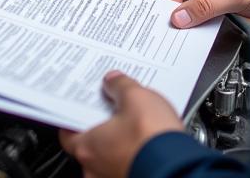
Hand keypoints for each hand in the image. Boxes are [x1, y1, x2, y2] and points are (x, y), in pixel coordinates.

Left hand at [59, 71, 182, 177]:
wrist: (181, 169)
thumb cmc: (152, 139)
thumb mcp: (136, 97)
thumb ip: (120, 86)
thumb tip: (114, 80)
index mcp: (88, 147)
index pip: (68, 133)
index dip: (75, 116)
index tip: (81, 105)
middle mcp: (95, 170)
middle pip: (90, 144)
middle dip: (101, 127)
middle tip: (112, 109)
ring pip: (109, 157)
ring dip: (118, 143)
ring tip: (134, 124)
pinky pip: (127, 165)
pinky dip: (133, 154)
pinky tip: (146, 140)